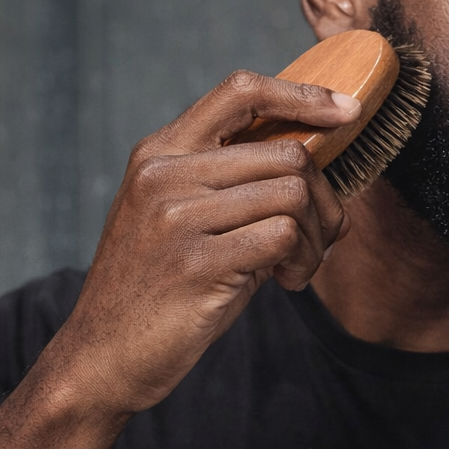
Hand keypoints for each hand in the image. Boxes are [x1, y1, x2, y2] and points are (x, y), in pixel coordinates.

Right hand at [49, 71, 358, 417]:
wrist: (102, 357)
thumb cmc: (155, 293)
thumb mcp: (181, 221)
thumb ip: (233, 188)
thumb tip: (319, 175)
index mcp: (159, 153)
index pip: (240, 92)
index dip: (303, 95)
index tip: (345, 111)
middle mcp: (164, 174)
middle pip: (286, 152)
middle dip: (324, 199)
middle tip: (320, 239)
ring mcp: (176, 216)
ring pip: (292, 194)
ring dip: (315, 237)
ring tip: (297, 267)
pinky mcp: (195, 262)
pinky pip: (282, 236)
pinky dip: (302, 261)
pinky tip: (286, 282)